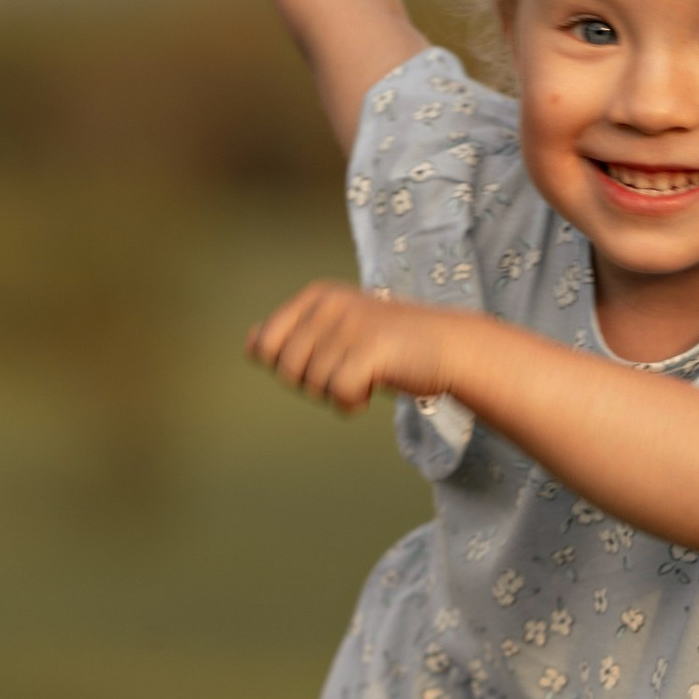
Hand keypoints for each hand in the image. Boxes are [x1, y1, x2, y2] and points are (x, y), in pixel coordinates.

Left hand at [248, 281, 456, 412]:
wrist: (448, 347)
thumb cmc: (387, 345)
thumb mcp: (336, 331)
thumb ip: (294, 335)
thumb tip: (249, 344)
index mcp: (317, 296)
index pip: (264, 345)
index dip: (287, 366)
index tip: (322, 360)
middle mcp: (330, 303)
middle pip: (285, 369)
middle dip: (312, 383)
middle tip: (347, 370)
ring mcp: (352, 323)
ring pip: (313, 384)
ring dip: (337, 394)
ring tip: (366, 375)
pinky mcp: (372, 347)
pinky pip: (338, 393)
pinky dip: (351, 403)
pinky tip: (372, 388)